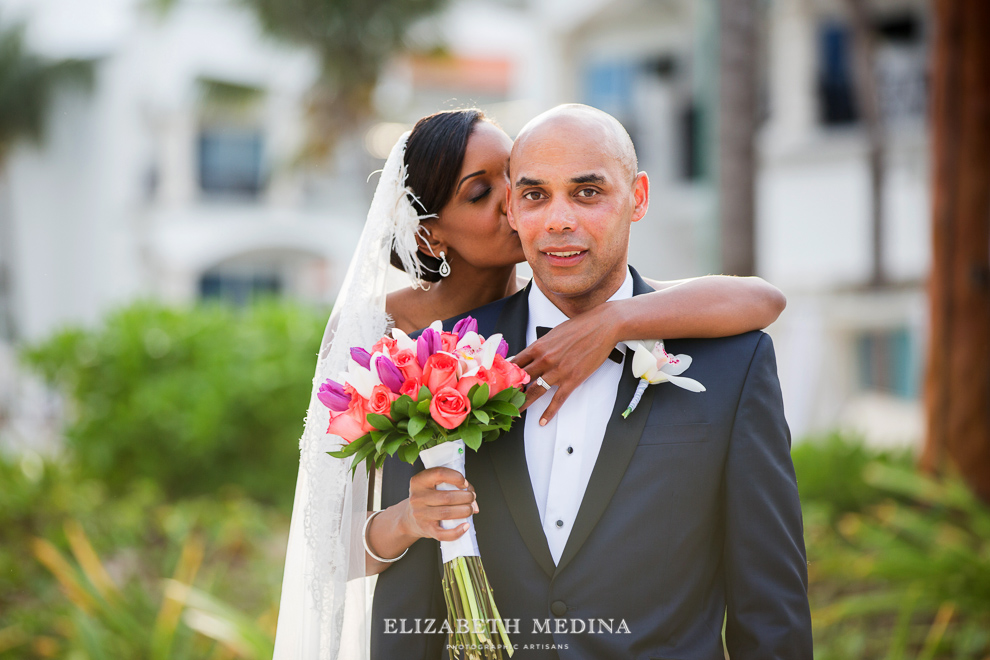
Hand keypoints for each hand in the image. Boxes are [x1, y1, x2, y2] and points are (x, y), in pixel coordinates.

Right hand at [401, 467, 478, 542]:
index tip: (464, 483)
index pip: (439, 473)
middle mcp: (417, 497)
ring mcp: (420, 514)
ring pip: (446, 513)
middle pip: (447, 497)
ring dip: (465, 511)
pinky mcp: (426, 529)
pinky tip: (466, 526)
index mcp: (419, 481)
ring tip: (470, 509)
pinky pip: (443, 533)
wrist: (410, 518)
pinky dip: (457, 532)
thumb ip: (454, 486)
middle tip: (471, 497)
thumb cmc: (428, 498)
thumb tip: (473, 501)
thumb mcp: (433, 486)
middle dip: (466, 497)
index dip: (456, 477)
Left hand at [511, 304, 618, 424]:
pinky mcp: (572, 380)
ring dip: (524, 403)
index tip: (501, 381)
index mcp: (539, 346)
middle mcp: (545, 359)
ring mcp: (558, 371)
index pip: (516, 363)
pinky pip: (557, 400)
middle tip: (503, 400)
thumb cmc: (581, 326)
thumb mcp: (554, 333)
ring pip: (535, 392)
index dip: (506, 373)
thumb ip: (542, 345)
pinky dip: (549, 412)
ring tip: (516, 412)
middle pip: (522, 379)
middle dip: (512, 390)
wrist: (602, 326)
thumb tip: (533, 353)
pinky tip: (543, 420)